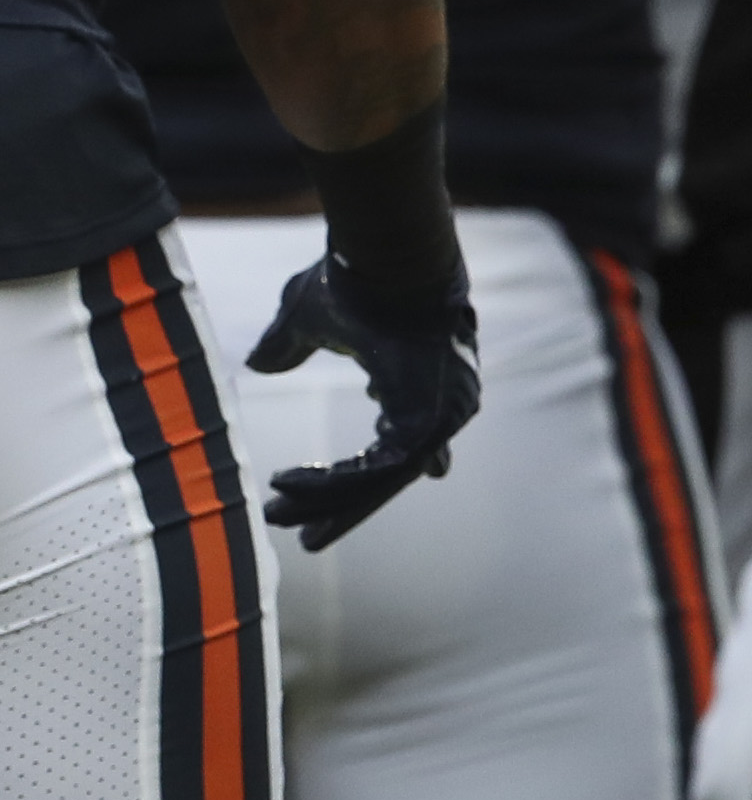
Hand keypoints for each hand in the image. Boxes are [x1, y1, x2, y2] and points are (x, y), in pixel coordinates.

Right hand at [246, 255, 480, 550]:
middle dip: (348, 507)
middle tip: (309, 540)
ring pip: (380, 479)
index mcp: (423, 378)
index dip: (387, 469)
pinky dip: (330, 485)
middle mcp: (442, 401)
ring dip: (326, 502)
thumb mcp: (310, 318)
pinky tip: (287, 487)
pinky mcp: (428, 423)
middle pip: (390, 472)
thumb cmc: (357, 280)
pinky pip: (375, 472)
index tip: (404, 486)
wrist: (388, 259)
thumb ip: (291, 344)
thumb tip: (260, 363)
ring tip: (277, 516)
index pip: (408, 437)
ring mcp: (442, 414)